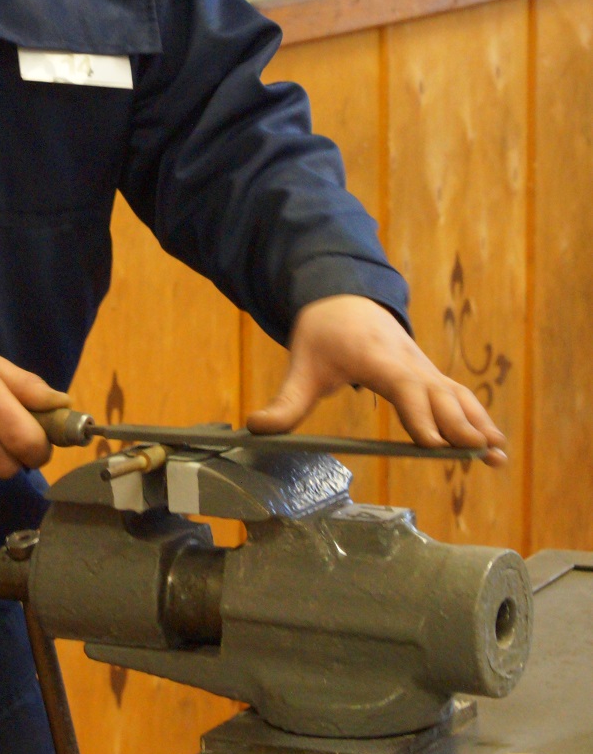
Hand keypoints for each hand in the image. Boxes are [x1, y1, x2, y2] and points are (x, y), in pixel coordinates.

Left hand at [246, 294, 506, 465]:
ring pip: (456, 395)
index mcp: (375, 358)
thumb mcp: (302, 366)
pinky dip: (478, 417)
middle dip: (459, 425)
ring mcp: (423, 367)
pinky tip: (494, 445)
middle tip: (479, 455)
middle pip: (439, 394)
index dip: (418, 413)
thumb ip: (286, 402)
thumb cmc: (323, 333)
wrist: (343, 297)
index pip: (402, 386)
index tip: (433, 443)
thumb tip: (255, 428)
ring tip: (498, 456)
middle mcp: (407, 362)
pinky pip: (458, 395)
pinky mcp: (429, 374)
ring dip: (479, 423)